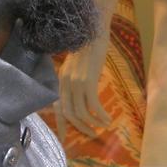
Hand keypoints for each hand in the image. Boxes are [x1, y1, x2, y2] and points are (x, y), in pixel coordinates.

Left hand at [57, 15, 112, 139]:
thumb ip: (75, 79)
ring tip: (103, 126)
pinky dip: (101, 115)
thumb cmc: (90, 45)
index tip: (65, 137)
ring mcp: (76, 83)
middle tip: (92, 134)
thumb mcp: (77, 65)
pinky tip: (108, 119)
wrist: (93, 29)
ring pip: (81, 112)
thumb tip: (82, 94)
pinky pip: (93, 105)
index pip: (57, 107)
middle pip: (69, 113)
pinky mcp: (88, 81)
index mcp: (61, 80)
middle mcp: (65, 83)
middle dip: (80, 127)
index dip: (61, 124)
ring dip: (93, 123)